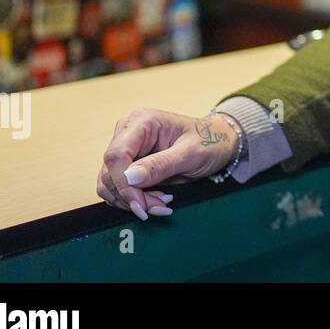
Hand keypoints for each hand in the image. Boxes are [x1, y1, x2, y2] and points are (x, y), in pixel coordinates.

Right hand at [97, 108, 240, 220]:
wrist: (218, 142)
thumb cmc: (209, 141)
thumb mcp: (191, 154)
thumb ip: (161, 165)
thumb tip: (130, 177)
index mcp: (142, 122)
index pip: (116, 155)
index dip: (123, 184)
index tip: (140, 205)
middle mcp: (128, 133)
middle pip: (111, 172)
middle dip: (132, 196)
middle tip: (160, 206)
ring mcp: (127, 149)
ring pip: (110, 184)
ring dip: (133, 201)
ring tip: (162, 204)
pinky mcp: (128, 165)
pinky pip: (118, 189)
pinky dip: (134, 201)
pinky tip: (157, 201)